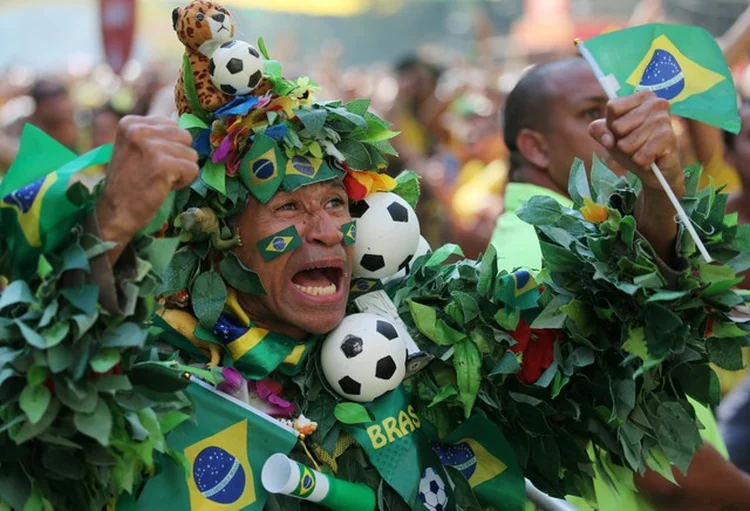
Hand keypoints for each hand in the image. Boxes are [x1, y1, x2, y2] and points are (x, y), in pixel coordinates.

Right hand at [95, 116, 197, 257]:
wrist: (115, 211)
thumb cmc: (130, 182)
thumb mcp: (136, 148)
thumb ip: (156, 134)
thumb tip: (184, 122)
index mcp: (131, 122)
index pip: (173, 125)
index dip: (169, 147)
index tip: (150, 161)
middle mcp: (138, 130)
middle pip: (185, 137)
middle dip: (178, 157)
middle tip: (157, 172)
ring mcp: (150, 146)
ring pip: (191, 154)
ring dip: (181, 171)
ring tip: (159, 179)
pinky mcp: (162, 164)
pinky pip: (193, 169)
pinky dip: (184, 182)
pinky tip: (165, 186)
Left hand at [589, 90, 684, 198]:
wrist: (655, 169)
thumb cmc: (632, 146)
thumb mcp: (610, 136)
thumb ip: (598, 130)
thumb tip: (608, 140)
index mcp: (642, 96)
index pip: (612, 107)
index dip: (612, 125)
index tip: (624, 130)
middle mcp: (656, 103)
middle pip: (617, 126)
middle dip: (621, 142)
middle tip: (635, 143)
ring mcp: (663, 119)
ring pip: (627, 144)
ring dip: (632, 153)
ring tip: (643, 150)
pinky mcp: (668, 138)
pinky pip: (640, 156)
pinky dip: (641, 161)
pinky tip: (651, 158)